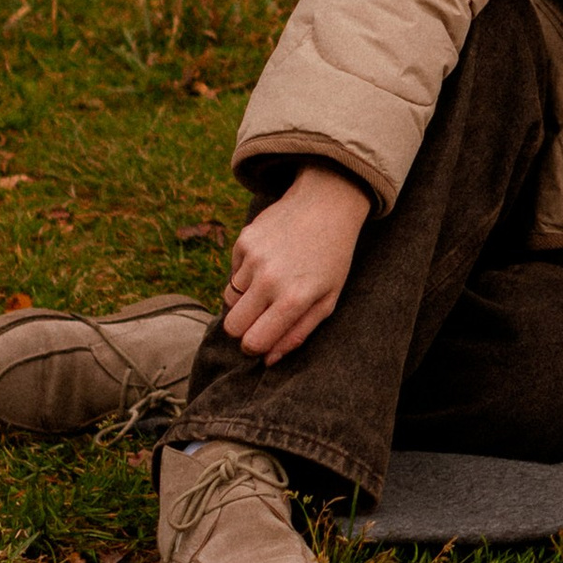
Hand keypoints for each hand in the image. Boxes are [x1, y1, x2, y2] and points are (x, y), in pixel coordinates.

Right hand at [222, 165, 370, 360]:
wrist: (327, 203)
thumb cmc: (333, 256)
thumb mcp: (328, 299)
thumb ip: (298, 332)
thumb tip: (268, 360)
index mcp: (294, 298)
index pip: (253, 342)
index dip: (255, 347)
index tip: (263, 340)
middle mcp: (269, 279)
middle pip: (232, 326)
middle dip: (243, 329)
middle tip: (263, 316)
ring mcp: (253, 258)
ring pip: (229, 299)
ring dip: (246, 298)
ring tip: (273, 282)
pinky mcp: (243, 240)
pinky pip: (233, 273)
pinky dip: (246, 274)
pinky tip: (270, 259)